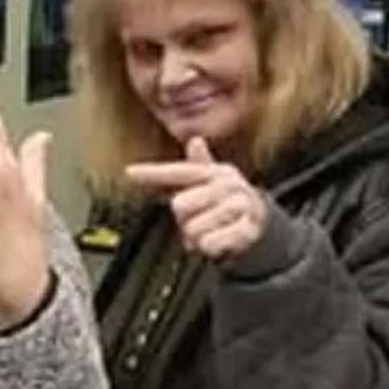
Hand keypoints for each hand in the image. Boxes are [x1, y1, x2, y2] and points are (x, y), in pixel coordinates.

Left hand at [125, 138, 270, 261]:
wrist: (260, 223)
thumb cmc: (227, 202)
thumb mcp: (211, 183)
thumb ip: (196, 166)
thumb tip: (195, 141)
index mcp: (213, 172)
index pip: (178, 171)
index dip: (152, 172)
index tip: (129, 172)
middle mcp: (227, 184)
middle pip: (180, 205)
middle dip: (184, 221)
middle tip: (198, 222)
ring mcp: (239, 205)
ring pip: (194, 228)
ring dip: (197, 237)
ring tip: (211, 231)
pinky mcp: (247, 229)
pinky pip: (210, 243)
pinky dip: (209, 248)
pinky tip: (219, 241)